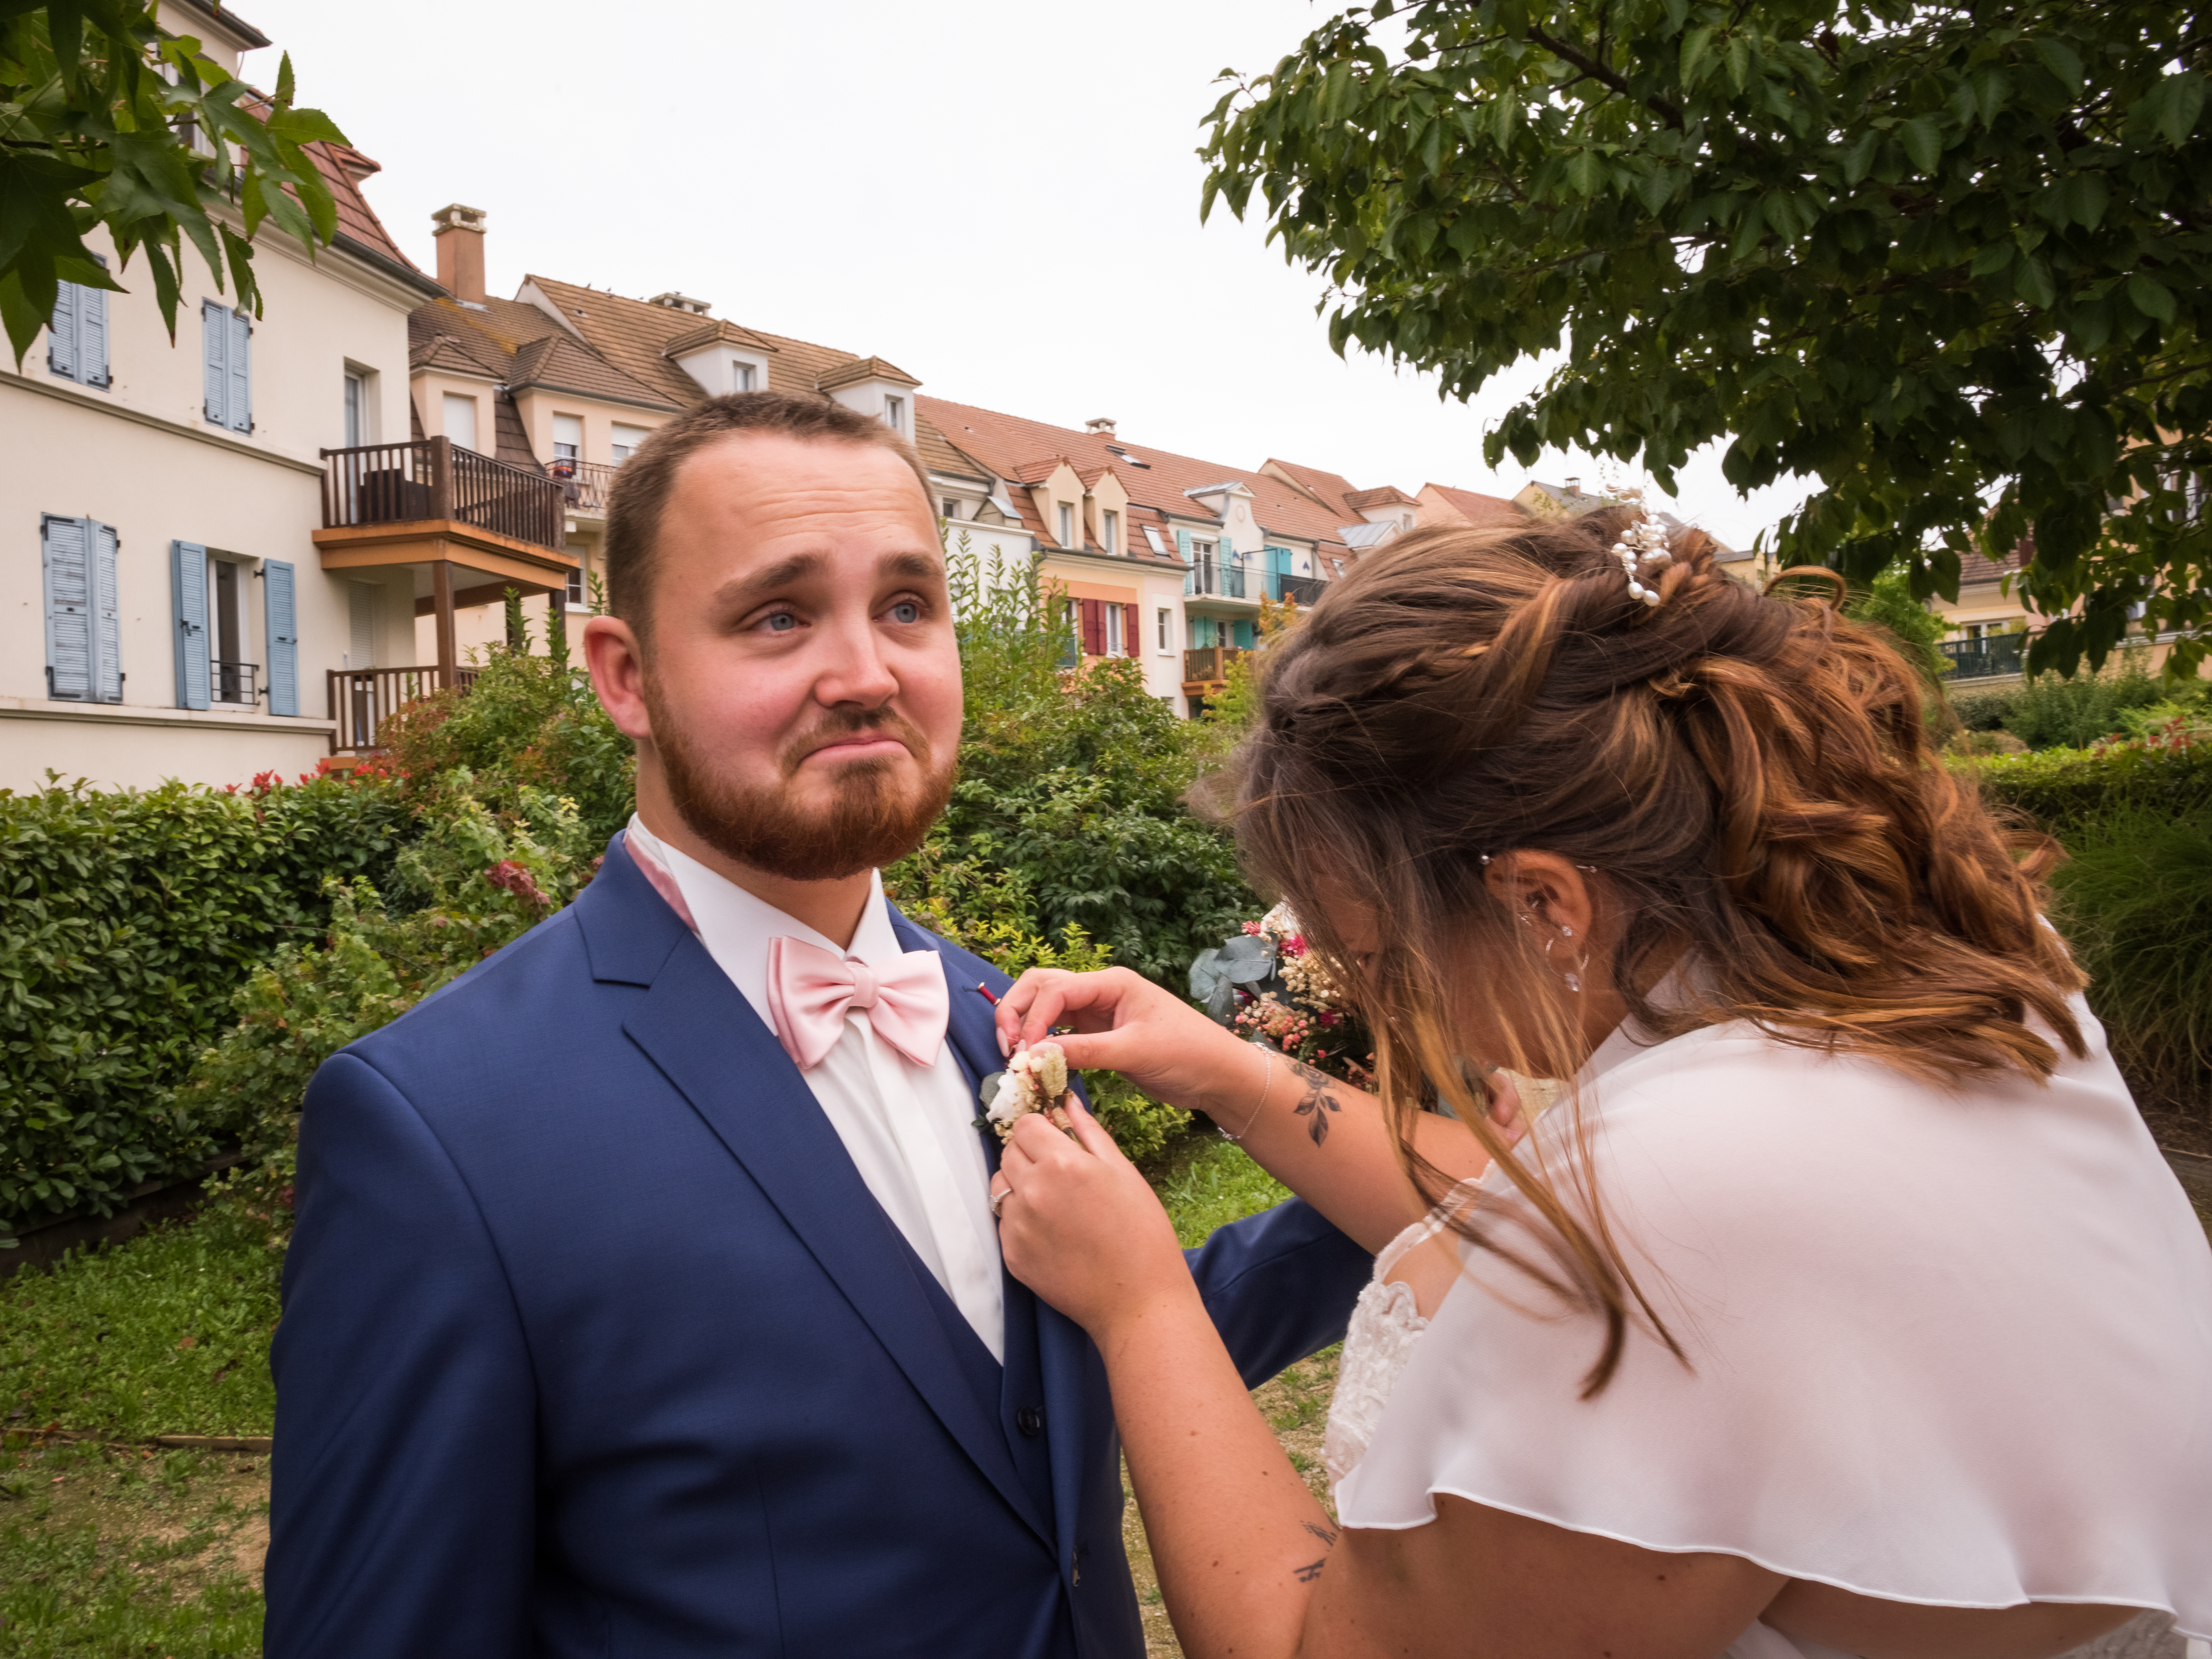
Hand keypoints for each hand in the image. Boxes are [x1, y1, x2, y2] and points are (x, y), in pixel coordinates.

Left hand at [991, 1096, 1193, 1340]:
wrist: (1138, 1302)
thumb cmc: (1142, 1234)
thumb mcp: (1123, 1173)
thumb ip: (1089, 1133)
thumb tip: (1067, 1101)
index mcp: (1062, 1164)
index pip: (1024, 1126)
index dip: (1039, 1129)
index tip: (1053, 1139)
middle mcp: (1032, 1191)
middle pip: (1008, 1153)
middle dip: (1028, 1154)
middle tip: (1058, 1172)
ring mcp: (1018, 1226)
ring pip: (1000, 1187)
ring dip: (1020, 1185)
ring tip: (1055, 1203)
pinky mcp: (1012, 1255)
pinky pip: (1004, 1222)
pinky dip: (1021, 1220)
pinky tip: (1053, 1232)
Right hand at [994, 967, 1252, 1118]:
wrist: (1218, 1074)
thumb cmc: (1189, 1053)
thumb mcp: (1136, 1052)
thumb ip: (1085, 1051)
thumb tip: (1033, 1055)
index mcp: (1112, 984)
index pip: (1055, 989)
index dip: (1032, 1018)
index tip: (1022, 1052)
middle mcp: (1100, 992)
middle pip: (1041, 987)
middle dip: (1017, 1012)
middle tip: (1008, 1049)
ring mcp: (1098, 1012)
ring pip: (1046, 1007)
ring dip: (1025, 1026)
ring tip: (1016, 1057)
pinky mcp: (1098, 1034)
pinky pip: (1059, 1032)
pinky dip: (1042, 1043)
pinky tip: (1036, 1063)